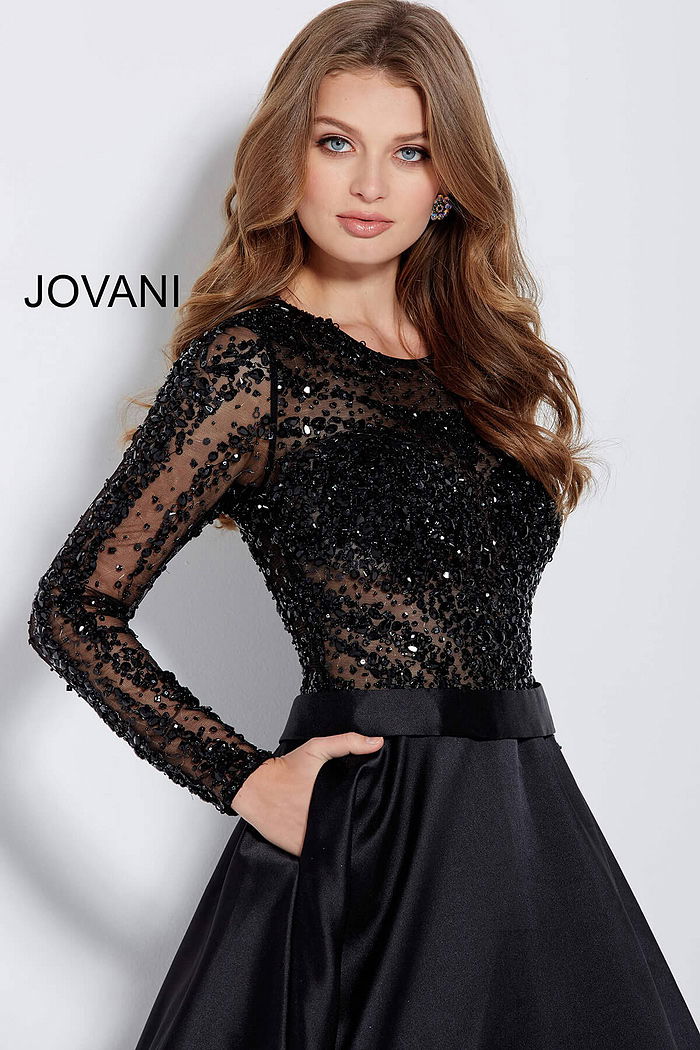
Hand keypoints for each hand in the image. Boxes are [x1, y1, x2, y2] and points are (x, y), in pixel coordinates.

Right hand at [229, 732, 384, 855]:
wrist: (253, 786)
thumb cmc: (285, 768)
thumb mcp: (316, 749)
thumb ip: (347, 743)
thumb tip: (377, 742)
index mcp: (331, 803)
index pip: (359, 817)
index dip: (369, 816)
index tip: (373, 810)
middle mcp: (320, 826)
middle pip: (347, 833)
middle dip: (354, 829)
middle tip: (357, 820)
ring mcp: (307, 841)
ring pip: (332, 847)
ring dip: (337, 842)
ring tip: (342, 831)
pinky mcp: (296, 850)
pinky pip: (315, 856)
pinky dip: (321, 851)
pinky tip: (323, 838)